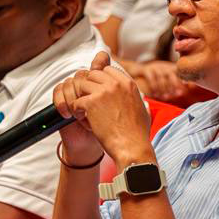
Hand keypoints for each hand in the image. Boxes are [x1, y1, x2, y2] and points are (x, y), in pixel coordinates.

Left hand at [53, 51, 152, 167]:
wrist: (132, 148)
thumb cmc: (138, 135)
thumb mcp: (143, 111)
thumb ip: (137, 101)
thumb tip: (142, 101)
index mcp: (129, 84)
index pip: (108, 70)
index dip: (101, 81)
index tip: (99, 94)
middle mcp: (116, 84)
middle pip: (93, 74)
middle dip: (89, 88)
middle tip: (89, 103)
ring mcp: (103, 92)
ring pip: (82, 85)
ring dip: (81, 98)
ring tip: (84, 112)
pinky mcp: (91, 103)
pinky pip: (76, 101)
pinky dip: (77, 112)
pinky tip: (84, 121)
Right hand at [134, 60, 187, 100]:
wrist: (135, 69)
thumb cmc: (152, 76)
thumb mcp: (163, 75)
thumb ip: (173, 79)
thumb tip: (186, 87)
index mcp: (168, 67)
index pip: (177, 71)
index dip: (182, 79)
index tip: (184, 89)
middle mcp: (162, 65)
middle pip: (170, 73)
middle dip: (174, 84)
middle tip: (176, 95)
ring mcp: (154, 67)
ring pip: (161, 78)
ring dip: (164, 89)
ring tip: (165, 97)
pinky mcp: (145, 70)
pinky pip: (151, 79)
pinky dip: (154, 87)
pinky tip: (155, 94)